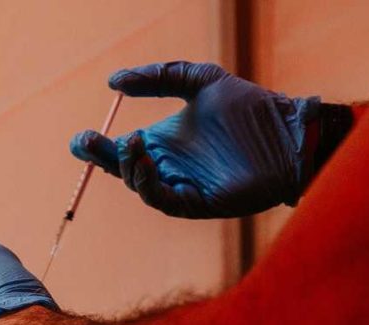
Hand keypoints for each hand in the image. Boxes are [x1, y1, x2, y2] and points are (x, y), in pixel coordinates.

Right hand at [70, 61, 320, 217]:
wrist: (286, 131)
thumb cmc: (249, 108)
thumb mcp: (200, 80)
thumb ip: (159, 77)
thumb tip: (113, 81)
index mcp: (162, 143)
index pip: (118, 149)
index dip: (95, 146)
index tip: (83, 135)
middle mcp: (167, 167)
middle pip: (121, 169)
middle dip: (101, 157)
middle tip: (88, 141)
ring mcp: (181, 186)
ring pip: (139, 185)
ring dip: (127, 166)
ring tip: (131, 141)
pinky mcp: (197, 202)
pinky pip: (163, 199)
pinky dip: (148, 183)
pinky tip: (147, 159)